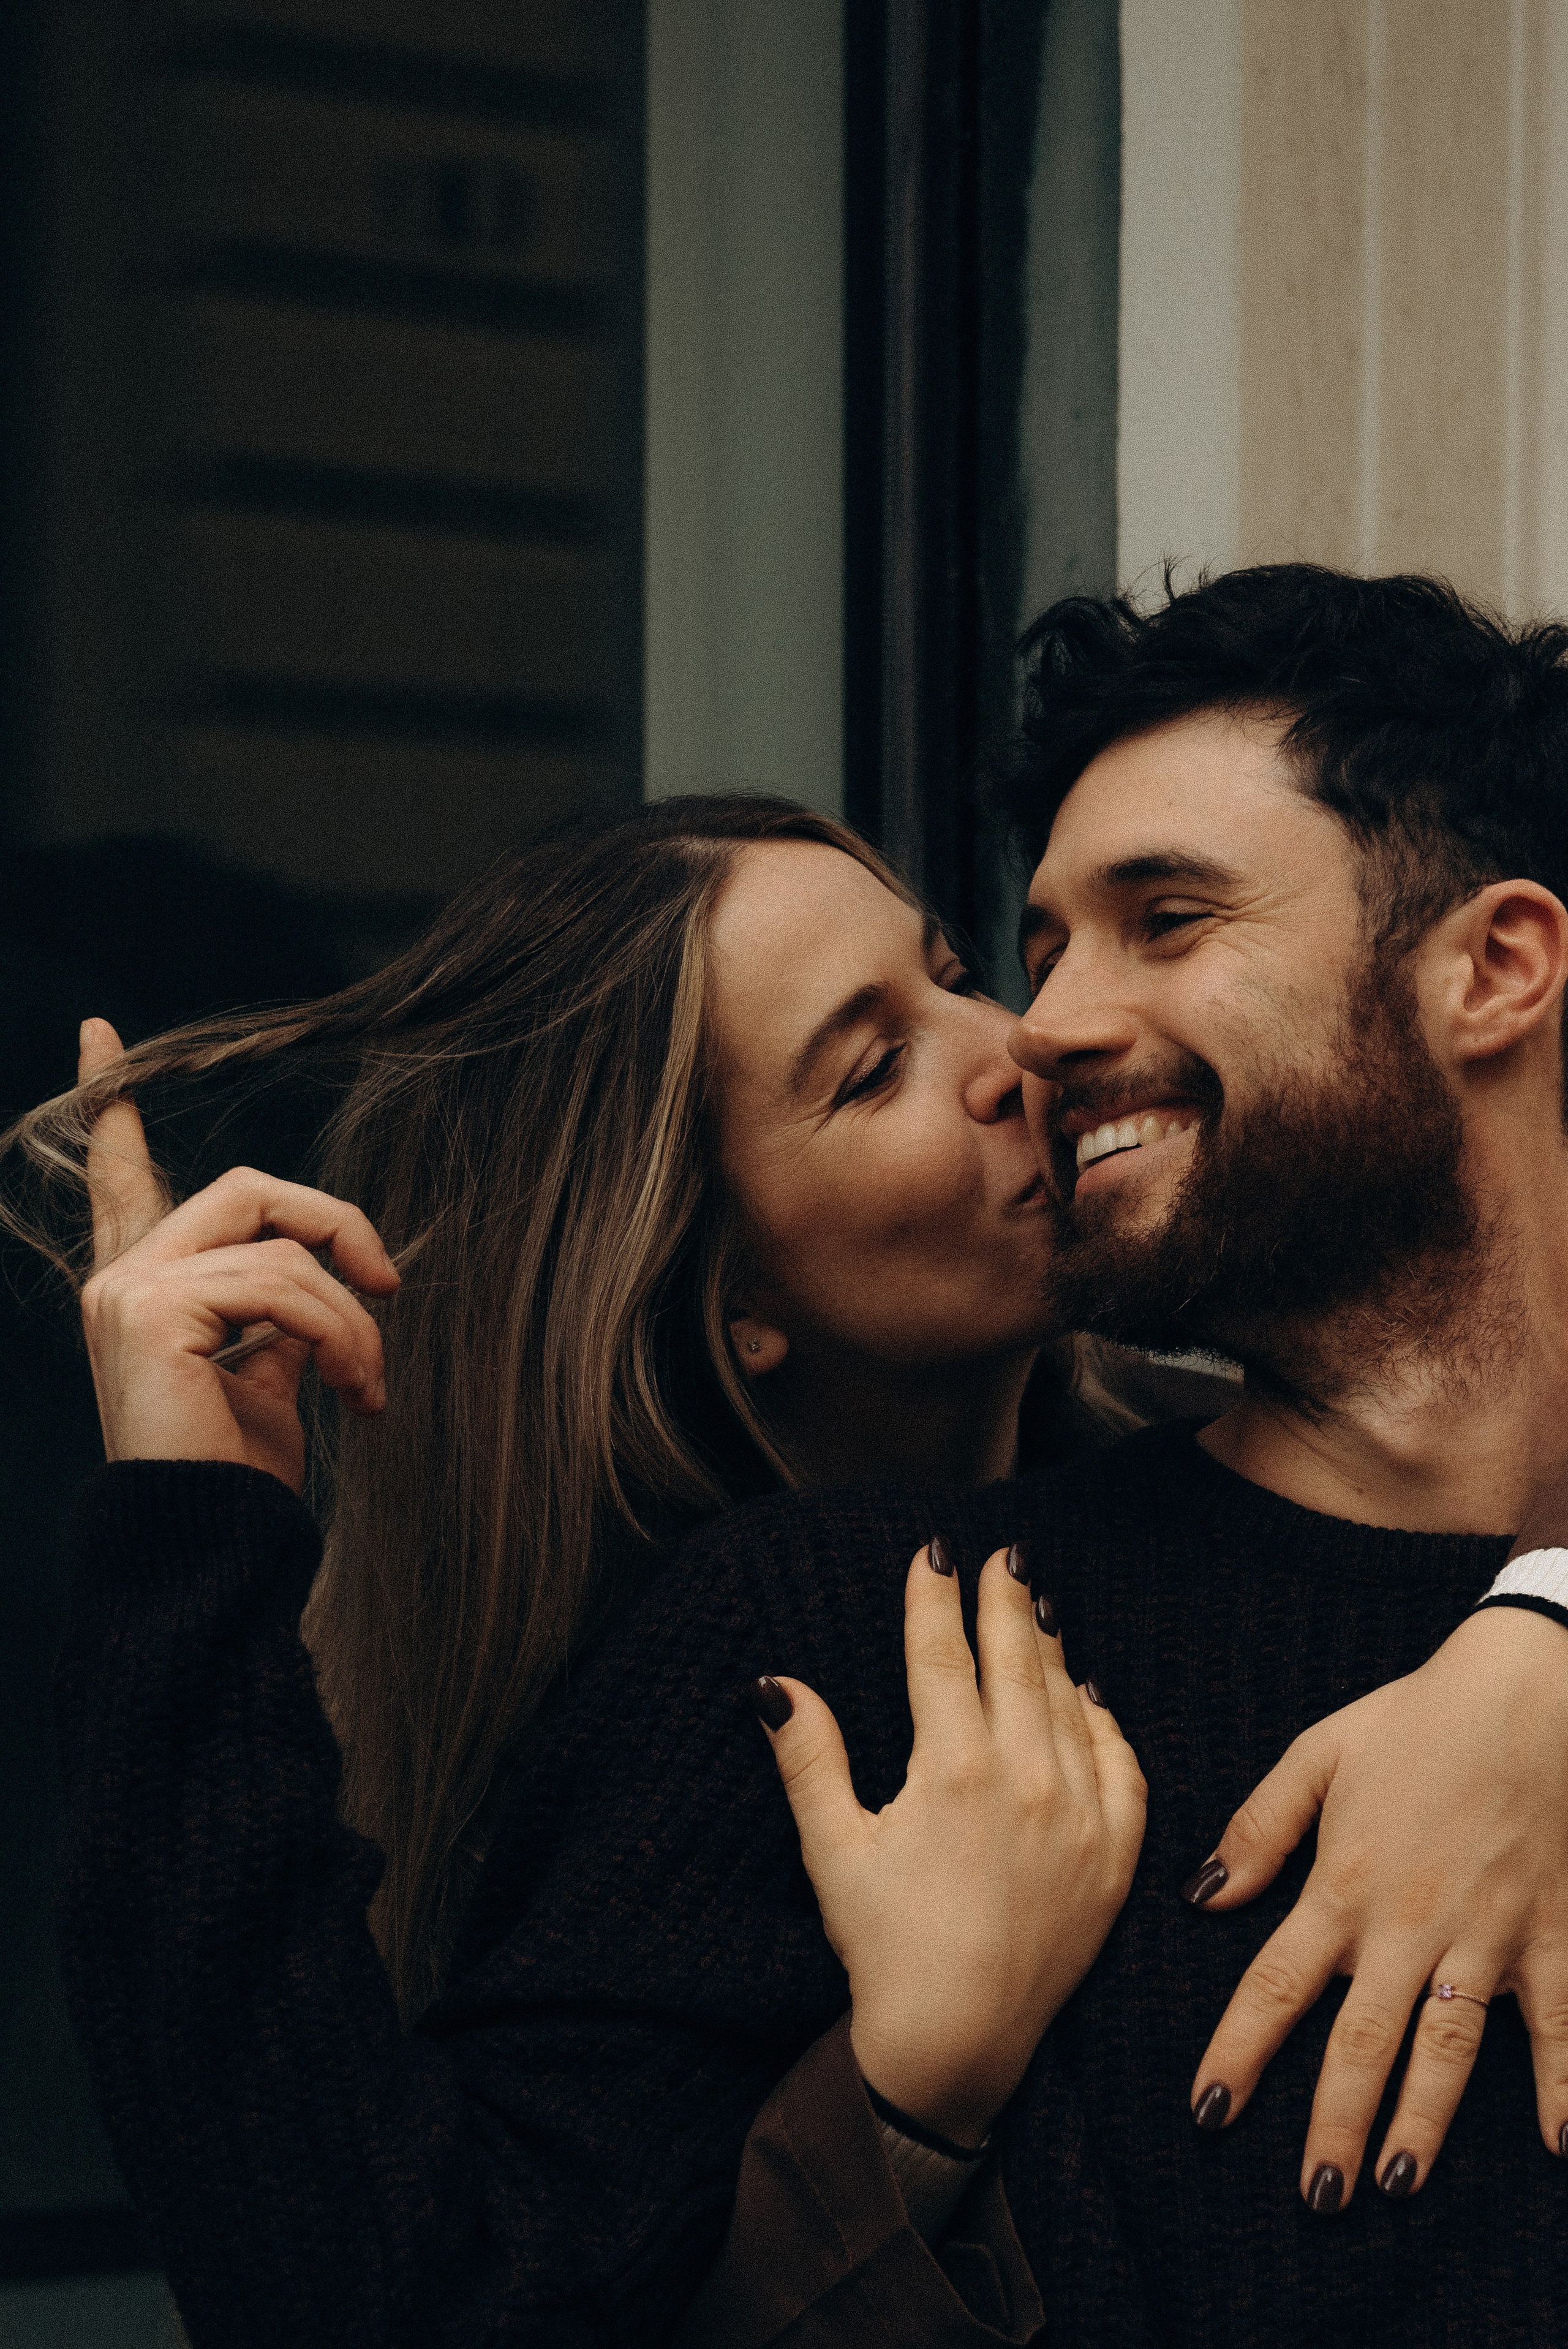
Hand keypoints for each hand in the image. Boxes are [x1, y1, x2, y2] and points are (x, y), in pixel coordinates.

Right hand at [76, 1017, 399, 1493]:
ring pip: (281, 1248)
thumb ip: (281, 1310)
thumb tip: (332, 1273)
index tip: (98, 1034)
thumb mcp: (271, 1376)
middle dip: (336, 1224)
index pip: (121, 1178)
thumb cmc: (239, 1475)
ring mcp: (128, 1292)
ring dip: (352, 1316)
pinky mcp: (152, 1313)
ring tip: (371, 1386)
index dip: (108, 1104)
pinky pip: (281, 1284)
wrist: (211, 1551)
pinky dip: (339, 1332)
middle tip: (390, 1285)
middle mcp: (121, 1279)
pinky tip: (355, 1391)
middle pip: (247, 1189)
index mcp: (145, 1286)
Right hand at [756, 1544, 1145, 2145]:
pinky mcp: (1115, 1857)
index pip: (942, 1655)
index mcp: (952, 1770)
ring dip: (1048, 1650)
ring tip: (1035, 1608)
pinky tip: (1087, 1695)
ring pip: (1067, 1704)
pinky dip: (1103, 1721)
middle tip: (1002, 1554)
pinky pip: (1122, 1765)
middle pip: (1014, 1661)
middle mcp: (1026, 1780)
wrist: (959, 2044)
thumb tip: (775, 1684)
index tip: (934, 1551)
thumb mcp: (833, 1850)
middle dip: (1003, 1600)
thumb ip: (808, 1758)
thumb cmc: (885, 1948)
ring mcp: (1080, 1816)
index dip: (934, 1596)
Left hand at [1185, 1605, 1567, 2206]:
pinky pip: (1558, 2026)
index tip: (1208, 2113)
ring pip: (1447, 2052)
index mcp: (1343, 1885)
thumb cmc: (1418, 1717)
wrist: (1526, 1692)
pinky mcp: (1551, 1936)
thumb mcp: (1319, 1755)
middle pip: (1359, 2044)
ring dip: (1422, 2124)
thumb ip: (1258, 1829)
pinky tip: (1561, 2144)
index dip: (1237, 2054)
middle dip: (1332, 2125)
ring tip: (1393, 2185)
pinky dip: (1564, 2086)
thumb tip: (1202, 1895)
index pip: (1273, 1987)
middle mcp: (1408, 1926)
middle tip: (1315, 2195)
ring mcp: (1484, 1938)